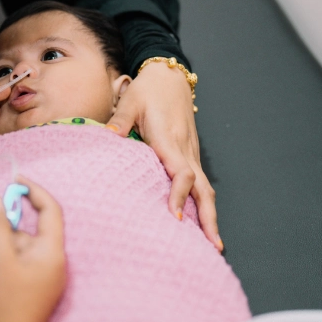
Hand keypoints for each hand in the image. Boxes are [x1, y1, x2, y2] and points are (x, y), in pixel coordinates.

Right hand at [0, 177, 65, 321]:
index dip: (33, 192)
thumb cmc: (2, 304)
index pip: (50, 210)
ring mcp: (39, 281)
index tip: (14, 181)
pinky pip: (8, 269)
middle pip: (20, 234)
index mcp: (52, 253)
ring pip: (9, 252)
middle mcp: (50, 265)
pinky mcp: (26, 293)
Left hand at [107, 62, 221, 251]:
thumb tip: (108, 136)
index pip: (182, 173)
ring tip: (213, 241)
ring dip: (210, 214)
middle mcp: (185, 149)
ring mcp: (191, 152)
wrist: (169, 76)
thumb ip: (120, 121)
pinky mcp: (190, 152)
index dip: (180, 195)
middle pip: (203, 188)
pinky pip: (201, 181)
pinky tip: (202, 219)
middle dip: (209, 218)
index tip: (176, 217)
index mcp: (169, 139)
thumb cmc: (149, 89)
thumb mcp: (131, 101)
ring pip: (205, 187)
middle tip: (213, 246)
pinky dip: (204, 202)